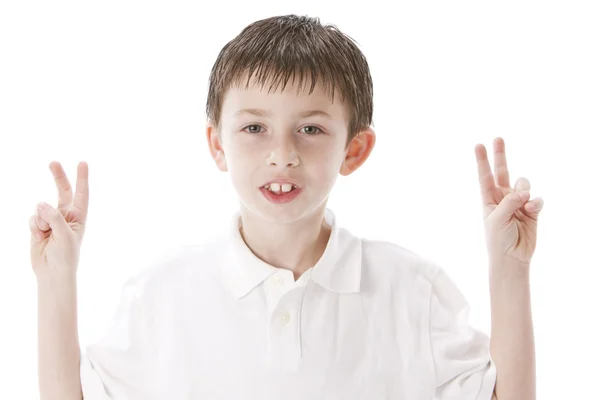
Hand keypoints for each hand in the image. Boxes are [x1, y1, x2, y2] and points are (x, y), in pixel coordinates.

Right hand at [29, 161, 89, 279]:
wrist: (52, 272)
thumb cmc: (65, 256)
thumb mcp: (65, 235)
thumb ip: (54, 217)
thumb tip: (40, 203)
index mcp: (79, 217)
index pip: (81, 194)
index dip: (82, 178)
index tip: (82, 163)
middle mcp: (65, 216)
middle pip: (62, 191)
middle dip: (58, 177)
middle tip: (53, 162)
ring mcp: (51, 220)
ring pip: (42, 208)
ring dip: (42, 220)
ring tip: (47, 235)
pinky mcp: (38, 226)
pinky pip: (33, 217)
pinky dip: (35, 226)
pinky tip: (39, 236)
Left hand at [475, 138, 543, 266]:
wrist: (512, 258)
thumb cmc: (498, 240)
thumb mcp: (497, 220)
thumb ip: (508, 202)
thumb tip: (523, 191)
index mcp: (489, 200)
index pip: (485, 176)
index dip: (482, 161)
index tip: (478, 145)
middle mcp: (503, 198)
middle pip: (502, 172)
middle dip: (500, 155)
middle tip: (497, 138)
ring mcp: (518, 203)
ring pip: (523, 184)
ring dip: (523, 190)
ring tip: (522, 203)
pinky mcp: (532, 210)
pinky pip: (536, 199)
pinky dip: (535, 202)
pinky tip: (531, 208)